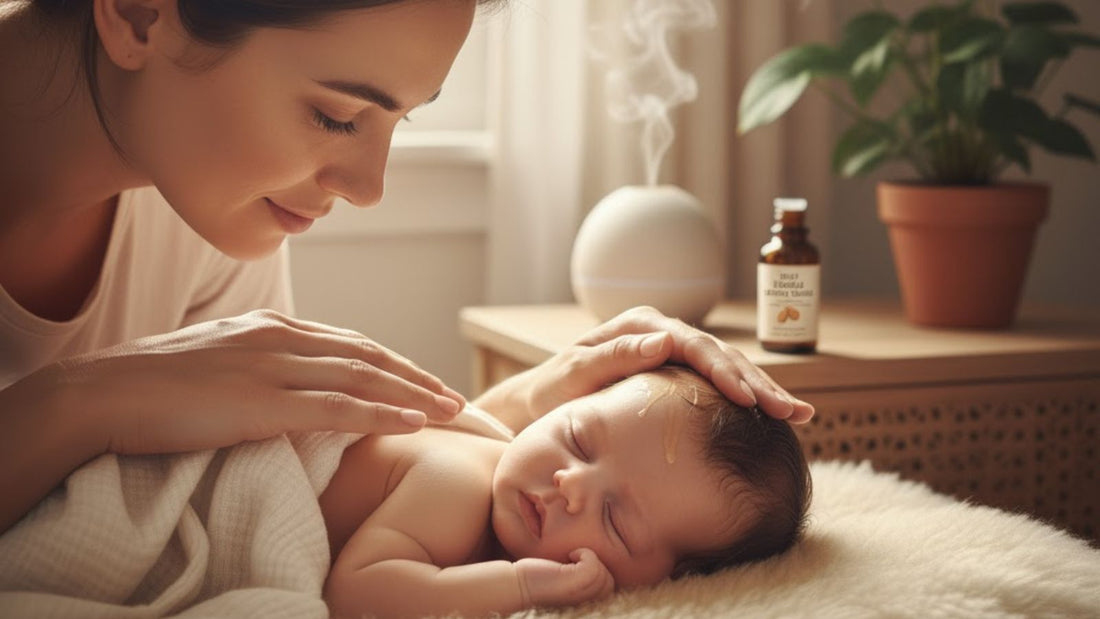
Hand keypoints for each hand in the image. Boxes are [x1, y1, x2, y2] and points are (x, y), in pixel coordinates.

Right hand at [50, 310, 464, 454]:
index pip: (349, 342)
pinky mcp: (261, 400)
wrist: (100, 392)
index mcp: (270, 325)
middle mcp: (280, 337)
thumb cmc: (152, 383)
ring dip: (413, 393)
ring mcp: (272, 365)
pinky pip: (337, 406)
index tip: (422, 380)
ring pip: (362, 376)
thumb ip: (258, 365)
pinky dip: (381, 413)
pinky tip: (412, 422)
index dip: (392, 362)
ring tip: (449, 409)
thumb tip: (284, 386)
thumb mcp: (217, 362)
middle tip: (453, 396)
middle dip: (415, 375)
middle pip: (368, 354)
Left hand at [516, 548, 614, 608]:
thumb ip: (585, 577)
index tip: (579, 568)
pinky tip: (569, 556)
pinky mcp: (576, 583)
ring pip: (606, 575)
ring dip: (592, 560)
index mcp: (586, 605)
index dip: (600, 574)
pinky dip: (586, 554)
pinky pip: (595, 565)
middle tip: (575, 562)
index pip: (609, 590)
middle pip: (610, 583)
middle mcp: (586, 604)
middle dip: (597, 568)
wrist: (519, 585)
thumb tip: (601, 558)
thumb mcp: (568, 580)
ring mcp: (582, 595)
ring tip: (571, 558)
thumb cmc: (542, 581)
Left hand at [524, 306, 812, 424]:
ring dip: (764, 392)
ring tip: (800, 415)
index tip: (747, 397)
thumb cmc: (551, 392)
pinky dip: (749, 400)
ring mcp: (672, 353)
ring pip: (727, 370)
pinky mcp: (677, 376)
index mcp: (639, 326)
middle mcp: (661, 333)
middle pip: (719, 355)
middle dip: (758, 384)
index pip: (692, 344)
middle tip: (791, 412)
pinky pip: (719, 385)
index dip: (723, 370)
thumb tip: (664, 340)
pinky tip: (777, 416)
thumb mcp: (574, 375)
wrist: (538, 405)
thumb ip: (614, 356)